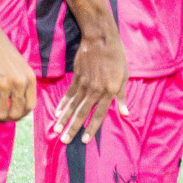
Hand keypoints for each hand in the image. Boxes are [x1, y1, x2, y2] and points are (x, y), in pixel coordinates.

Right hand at [0, 29, 35, 122]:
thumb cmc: (3, 53)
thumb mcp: (19, 68)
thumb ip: (21, 85)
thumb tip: (17, 107)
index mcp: (30, 79)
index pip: (29, 106)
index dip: (20, 115)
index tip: (12, 116)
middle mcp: (20, 82)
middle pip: (16, 113)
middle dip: (6, 118)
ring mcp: (5, 83)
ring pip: (2, 114)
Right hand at [50, 26, 127, 144]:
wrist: (102, 41)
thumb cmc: (117, 59)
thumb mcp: (125, 77)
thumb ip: (122, 97)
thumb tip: (125, 114)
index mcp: (109, 91)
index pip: (99, 114)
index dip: (91, 128)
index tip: (84, 140)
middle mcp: (95, 90)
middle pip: (82, 113)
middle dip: (73, 128)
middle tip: (64, 140)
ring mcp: (84, 84)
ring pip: (72, 105)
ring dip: (64, 119)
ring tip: (57, 130)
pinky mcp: (76, 78)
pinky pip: (68, 94)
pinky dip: (62, 104)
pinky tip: (56, 112)